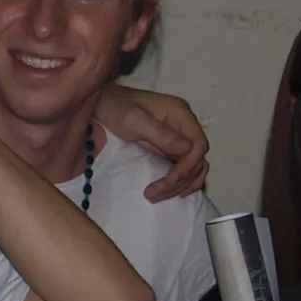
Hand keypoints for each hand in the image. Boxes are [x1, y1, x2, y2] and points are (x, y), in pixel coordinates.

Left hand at [99, 84, 209, 201]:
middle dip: (181, 179)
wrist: (103, 104)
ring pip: (193, 165)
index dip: (188, 167)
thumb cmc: (115, 108)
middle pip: (197, 158)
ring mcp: (178, 135)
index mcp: (180, 113)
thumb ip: (160, 133)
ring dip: (182, 184)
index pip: (198, 145)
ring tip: (161, 196)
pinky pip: (183, 166)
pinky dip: (181, 180)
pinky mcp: (170, 145)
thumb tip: (186, 148)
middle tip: (157, 194)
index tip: (169, 181)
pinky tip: (170, 190)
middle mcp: (184, 124)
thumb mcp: (133, 120)